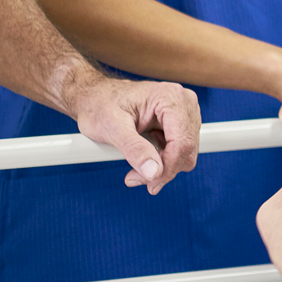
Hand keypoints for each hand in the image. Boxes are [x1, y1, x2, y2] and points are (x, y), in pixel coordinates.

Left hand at [67, 72, 200, 192]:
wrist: (94, 98)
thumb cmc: (99, 105)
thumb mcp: (111, 127)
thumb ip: (134, 149)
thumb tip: (154, 172)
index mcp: (170, 97)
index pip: (182, 142)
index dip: (168, 168)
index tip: (149, 184)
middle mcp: (183, 102)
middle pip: (187, 149)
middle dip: (164, 170)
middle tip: (135, 177)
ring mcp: (184, 112)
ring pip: (186, 153)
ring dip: (163, 167)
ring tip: (137, 166)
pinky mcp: (180, 122)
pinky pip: (181, 150)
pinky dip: (164, 160)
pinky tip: (145, 156)